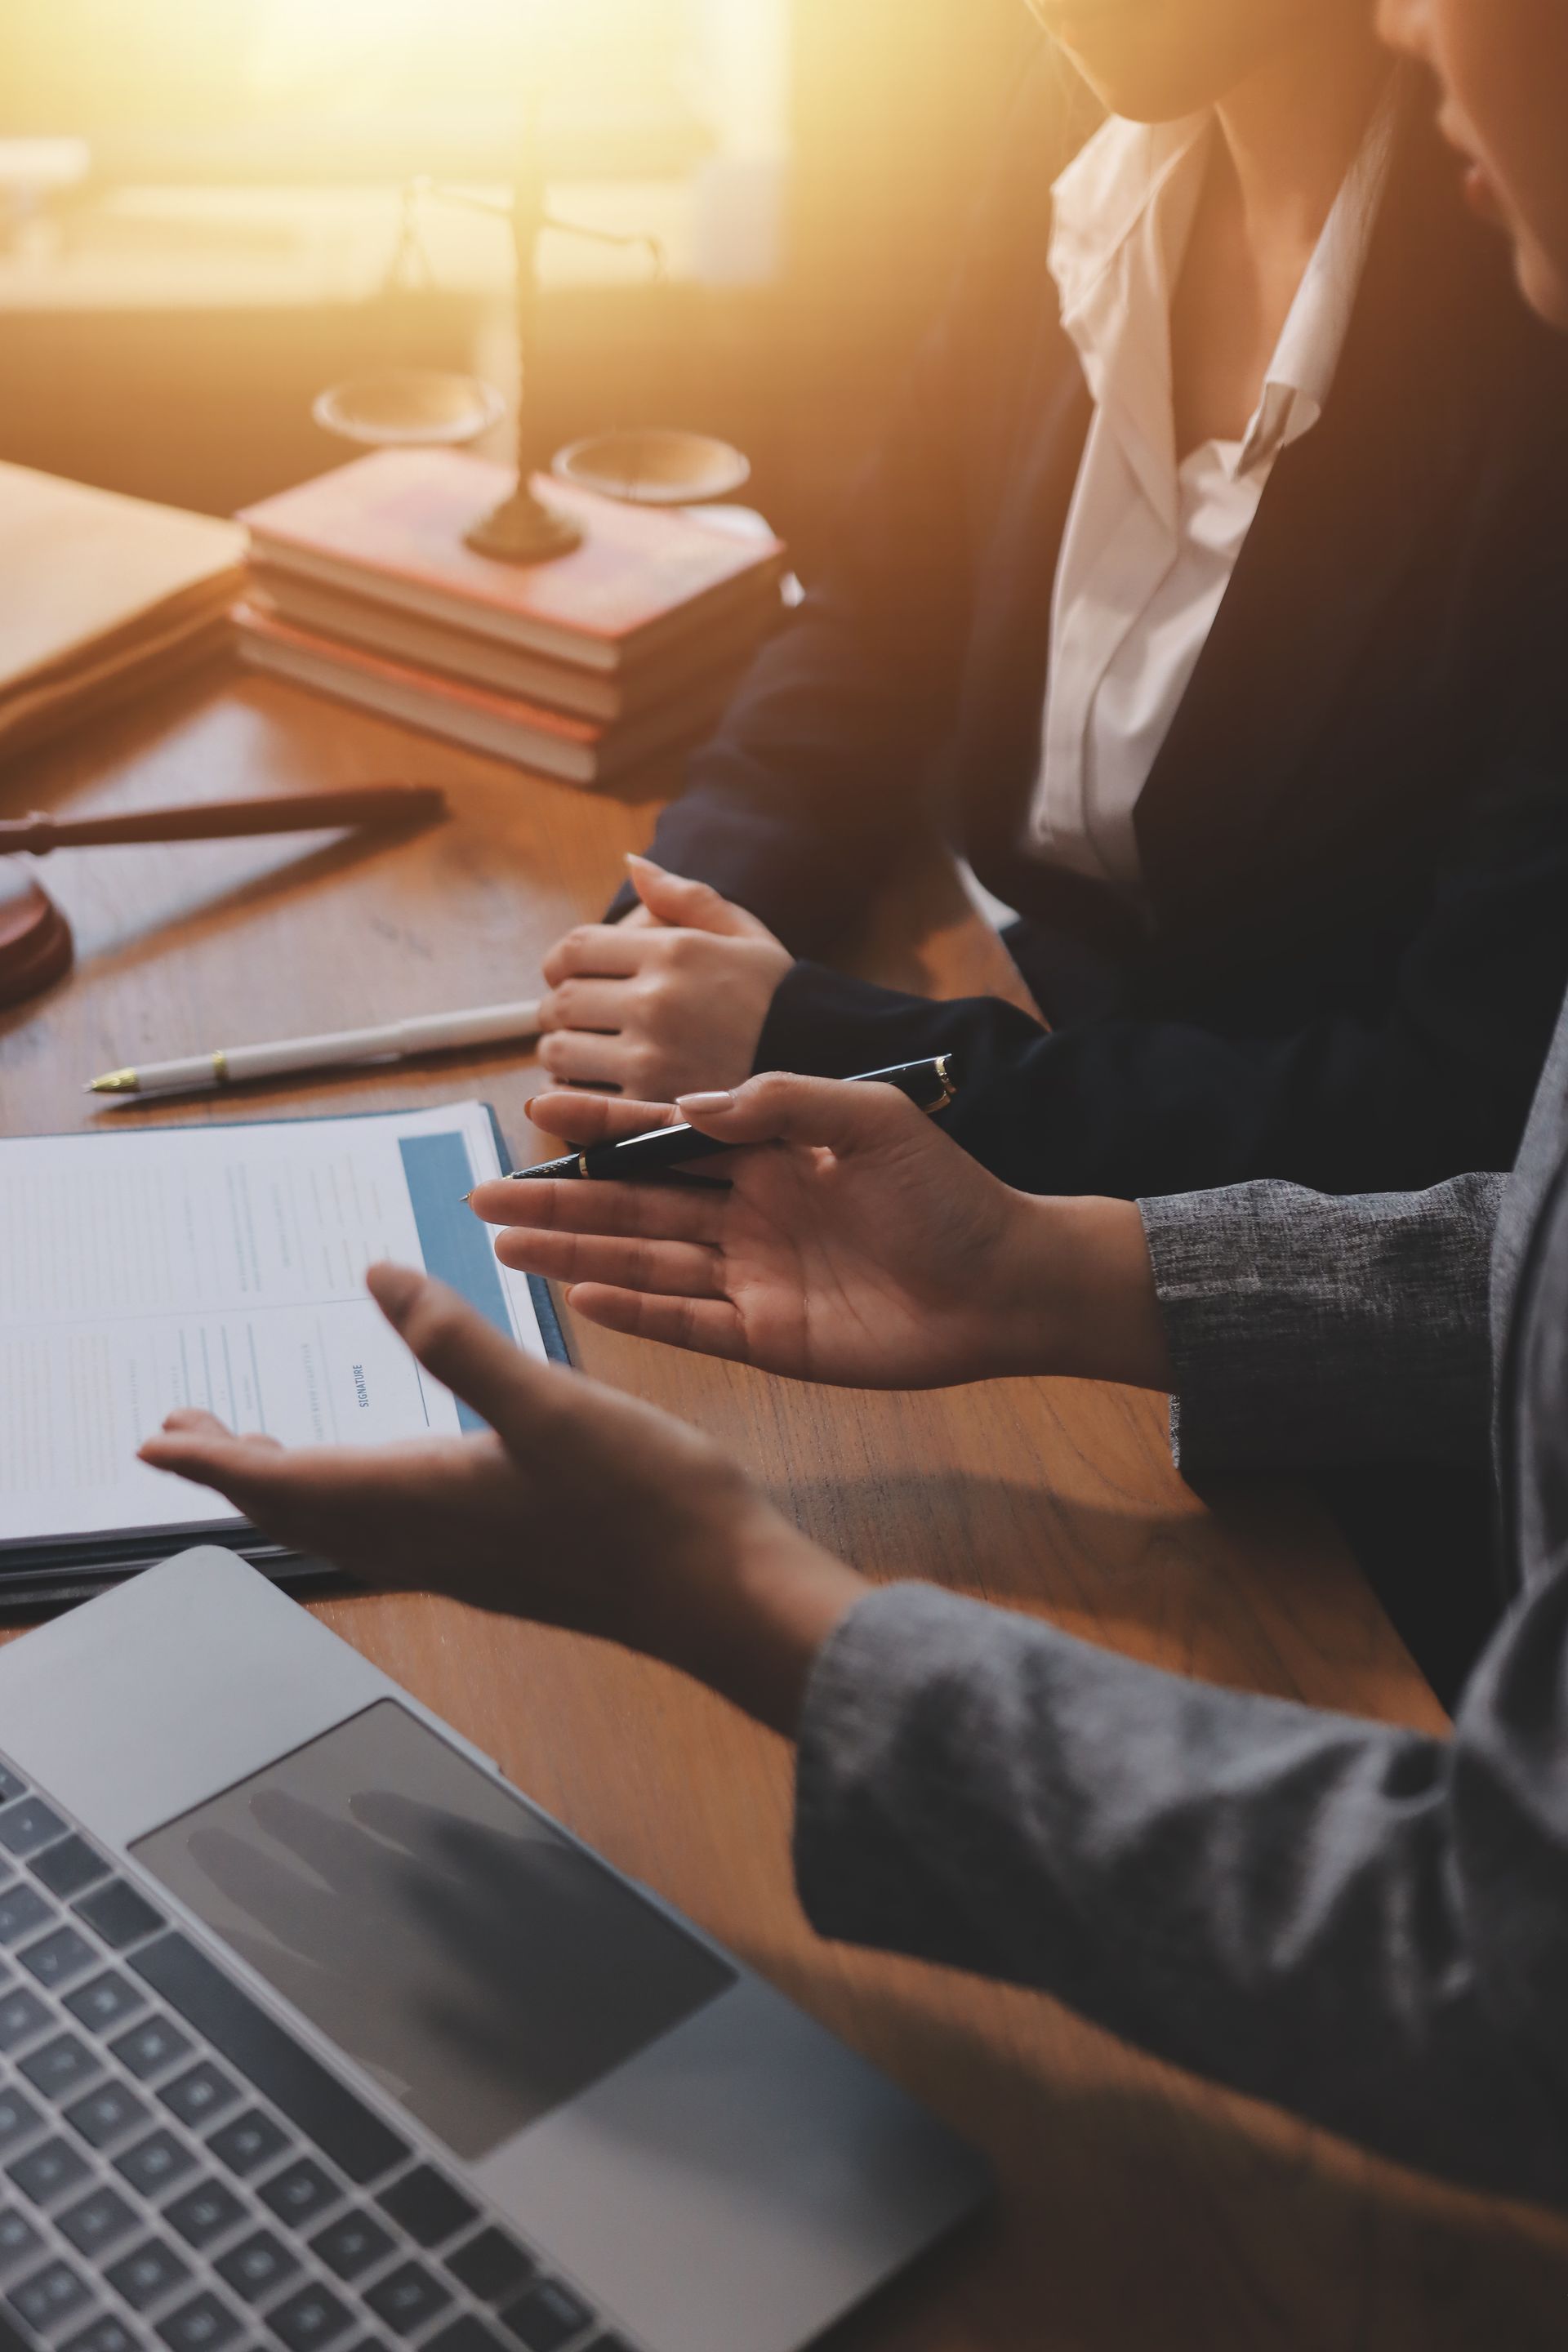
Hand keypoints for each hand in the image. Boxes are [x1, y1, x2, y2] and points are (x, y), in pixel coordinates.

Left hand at [138, 1265, 865, 1735]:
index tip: (152, 1441)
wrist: (723, 1595)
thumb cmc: (645, 1503)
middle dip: (239, 1469)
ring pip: (345, 1526)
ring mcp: (467, 1560)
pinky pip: (393, 1533)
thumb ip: (456, 1341)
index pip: (282, 1483)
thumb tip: (374, 1276)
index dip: (213, 1460)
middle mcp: (428, 1542)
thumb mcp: (547, 1405)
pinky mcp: (503, 1563)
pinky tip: (389, 1473)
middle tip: (191, 1430)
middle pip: (301, 1510)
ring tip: (265, 1448)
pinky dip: (353, 1497)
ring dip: (292, 1486)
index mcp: (422, 1500)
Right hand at [472, 1075, 1171, 1390]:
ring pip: (645, 1262)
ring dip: (575, 1253)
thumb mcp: (872, 1120)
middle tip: (479, 1193)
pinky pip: (687, 1323)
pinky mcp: (769, 1337)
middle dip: (558, 1198)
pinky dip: (634, 1312)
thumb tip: (694, 1102)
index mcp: (770, 1155)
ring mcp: (754, 1278)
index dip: (601, 1127)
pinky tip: (578, 1297)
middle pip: (635, 1204)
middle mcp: (749, 1215)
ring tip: (504, 1244)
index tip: (536, 1109)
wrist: (1010, 1281)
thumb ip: (783, 1102)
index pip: (665, 1136)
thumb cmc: (953, 1192)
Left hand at [536, 856, 791, 1097]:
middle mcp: (659, 1001)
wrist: (826, 1068)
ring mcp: (653, 1058)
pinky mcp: (653, 1109)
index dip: (559, 963)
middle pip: (564, 1000)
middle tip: (569, 1018)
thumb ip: (686, 897)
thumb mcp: (744, 935)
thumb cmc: (780, 999)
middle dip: (556, 1009)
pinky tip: (590, 1091)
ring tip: (579, 1052)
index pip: (577, 948)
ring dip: (559, 1051)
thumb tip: (632, 863)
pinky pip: (582, 1100)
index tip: (564, 976)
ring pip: (561, 1050)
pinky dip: (573, 1096)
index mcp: (676, 951)